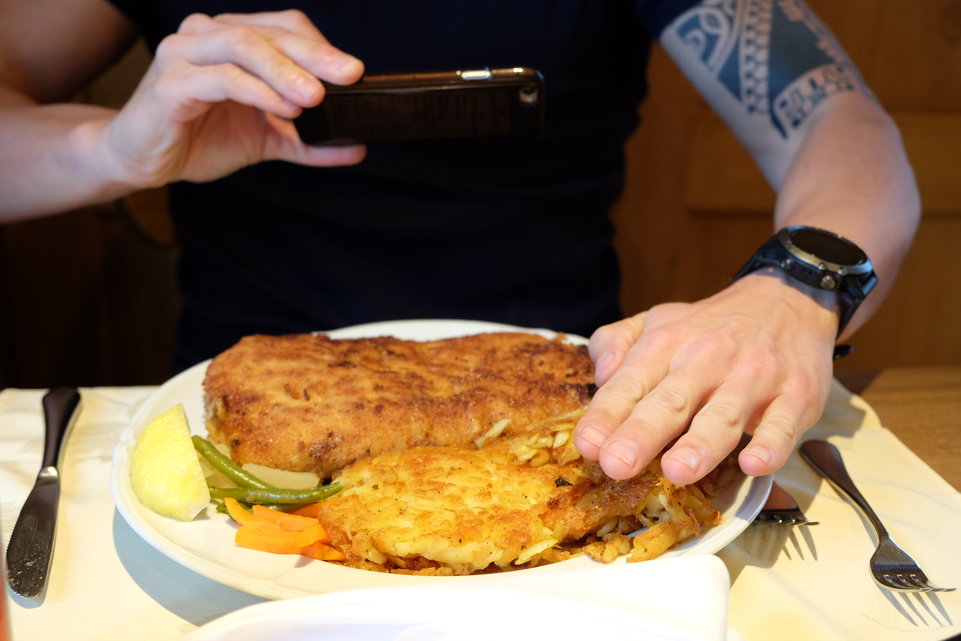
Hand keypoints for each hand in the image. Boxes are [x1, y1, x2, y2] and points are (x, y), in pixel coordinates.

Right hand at [96, 10, 364, 188]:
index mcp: (231, 39)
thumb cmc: (200, 138)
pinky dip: (258, 92)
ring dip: (286, 71)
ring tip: (317, 97)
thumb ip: (308, 142)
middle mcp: (206, 35)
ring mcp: (185, 54)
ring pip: (244, 46)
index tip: (355, 74)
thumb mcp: (266, 140)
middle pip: (271, 32)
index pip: (285, 28)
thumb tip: (357, 147)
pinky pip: (222, 79)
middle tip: (349, 74)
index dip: (321, 48)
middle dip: (315, 55)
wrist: (142, 160)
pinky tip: (284, 108)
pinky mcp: (171, 84)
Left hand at [572, 272, 838, 484]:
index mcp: (665, 345)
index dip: (606, 415)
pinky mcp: (796, 396)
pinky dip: (771, 444)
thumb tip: (601, 376)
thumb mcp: (655, 321)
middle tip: (616, 465)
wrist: (787, 299)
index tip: (587, 445)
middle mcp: (705, 360)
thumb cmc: (708, 326)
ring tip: (677, 471)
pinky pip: (783, 423)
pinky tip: (755, 464)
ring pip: (723, 415)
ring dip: (700, 444)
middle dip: (641, 435)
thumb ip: (616, 343)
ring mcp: (753, 379)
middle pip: (670, 402)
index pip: (629, 384)